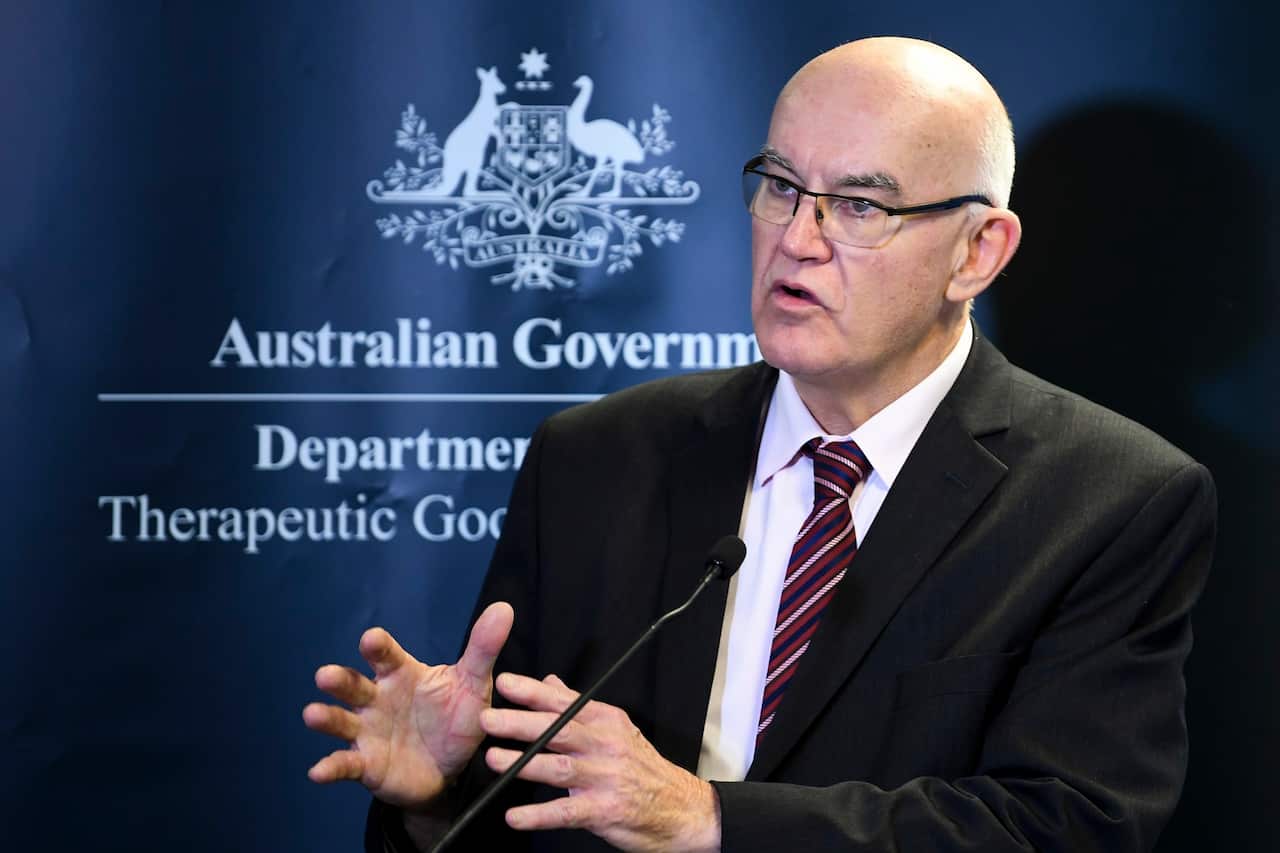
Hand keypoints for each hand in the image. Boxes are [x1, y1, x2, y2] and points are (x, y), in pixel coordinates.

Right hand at [302, 602, 513, 808]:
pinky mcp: (366, 764)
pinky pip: (345, 764)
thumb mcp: (474, 685)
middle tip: (325, 675)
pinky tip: (318, 771)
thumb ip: (483, 650)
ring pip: (340, 721)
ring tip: (312, 714)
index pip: (385, 655)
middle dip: (339, 680)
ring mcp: (367, 731)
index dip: (377, 646)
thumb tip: (503, 609)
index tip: (371, 639)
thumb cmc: (457, 717)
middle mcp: (377, 699)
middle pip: (353, 685)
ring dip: (325, 718)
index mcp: (401, 674)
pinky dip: (330, 767)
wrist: (453, 768)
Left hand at [480, 673, 720, 852]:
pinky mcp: (605, 811)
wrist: (681, 809)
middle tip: (488, 719)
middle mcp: (605, 745)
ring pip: (559, 767)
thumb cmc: (643, 768)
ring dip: (524, 764)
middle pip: (558, 730)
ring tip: (494, 760)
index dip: (533, 692)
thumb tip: (549, 682)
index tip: (505, 683)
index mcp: (606, 721)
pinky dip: (539, 815)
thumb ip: (578, 708)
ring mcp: (606, 778)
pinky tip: (515, 816)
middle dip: (520, 723)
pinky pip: (566, 812)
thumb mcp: (616, 729)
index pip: (564, 702)